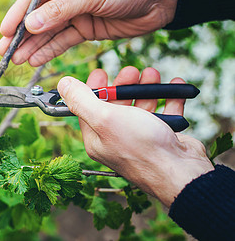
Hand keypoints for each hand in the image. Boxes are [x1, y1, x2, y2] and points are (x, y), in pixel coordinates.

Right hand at [0, 0, 178, 65]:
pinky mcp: (84, 28)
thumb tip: (30, 25)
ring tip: (15, 60)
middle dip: (21, 34)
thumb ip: (60, 12)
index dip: (18, 14)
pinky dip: (49, 51)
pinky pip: (63, 41)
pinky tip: (35, 60)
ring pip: (48, 32)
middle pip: (38, 16)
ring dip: (32, 46)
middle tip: (4, 51)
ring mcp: (75, 12)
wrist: (160, 1)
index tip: (5, 30)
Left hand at [57, 66, 213, 206]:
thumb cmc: (141, 148)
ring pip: (141, 107)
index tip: (101, 72)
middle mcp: (116, 140)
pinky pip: (165, 114)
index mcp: (97, 139)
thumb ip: (82, 100)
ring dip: (146, 88)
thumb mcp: (104, 119)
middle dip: (123, 85)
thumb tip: (63, 84)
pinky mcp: (162, 139)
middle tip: (131, 71)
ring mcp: (140, 140)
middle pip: (115, 106)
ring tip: (153, 74)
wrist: (182, 173)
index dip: (93, 89)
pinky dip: (169, 98)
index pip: (88, 109)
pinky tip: (175, 85)